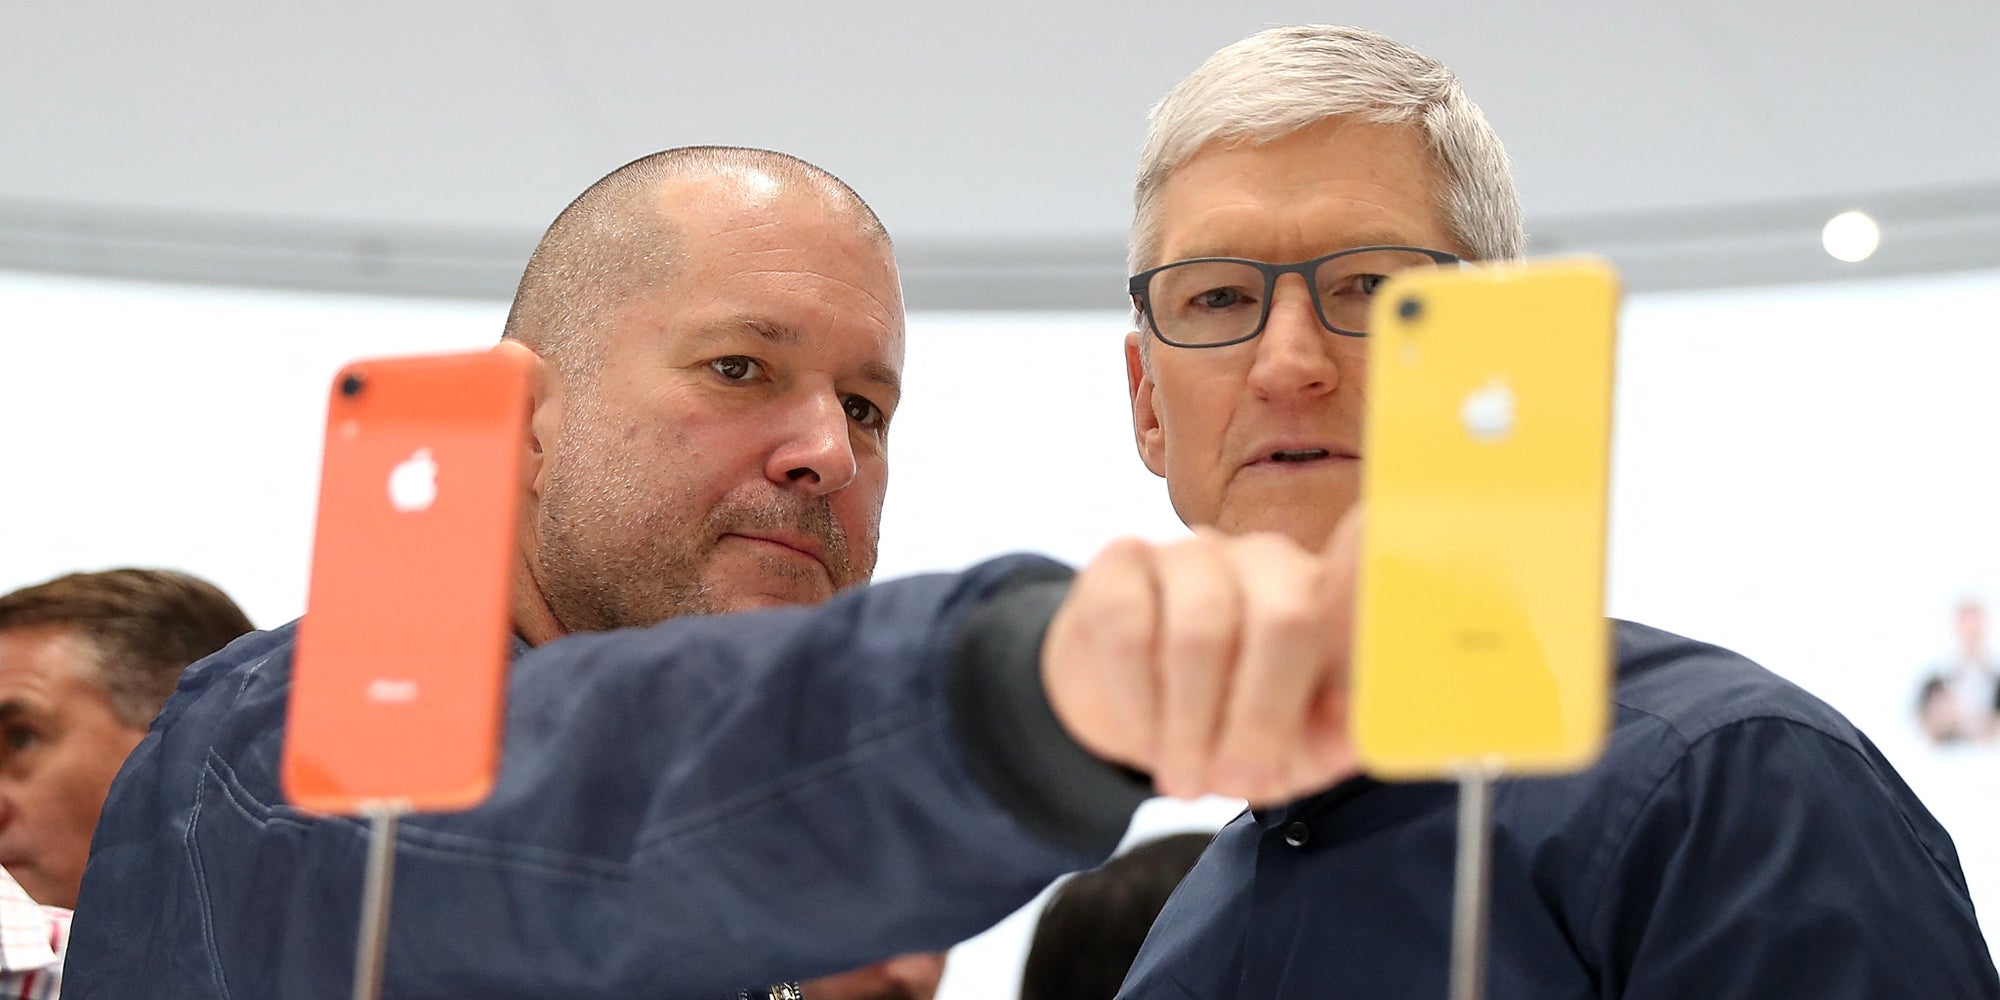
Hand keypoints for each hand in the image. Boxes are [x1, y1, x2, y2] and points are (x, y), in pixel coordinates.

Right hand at [1042, 509, 1363, 804]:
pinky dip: (1137, 702)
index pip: (1367, 580)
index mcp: (1329, 598)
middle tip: (1240, 783)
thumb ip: (1330, 739)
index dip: (1374, 596)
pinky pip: (1128, 629)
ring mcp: (1193, 552)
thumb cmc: (1229, 725)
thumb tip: (1357, 739)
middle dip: (1262, 717)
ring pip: (1201, 629)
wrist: (1133, 713)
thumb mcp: (1291, 749)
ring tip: (1185, 779)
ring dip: (1191, 724)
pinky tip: (1143, 737)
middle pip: (1284, 618)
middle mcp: (1268, 559)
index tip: (1374, 631)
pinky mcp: (1122, 562)